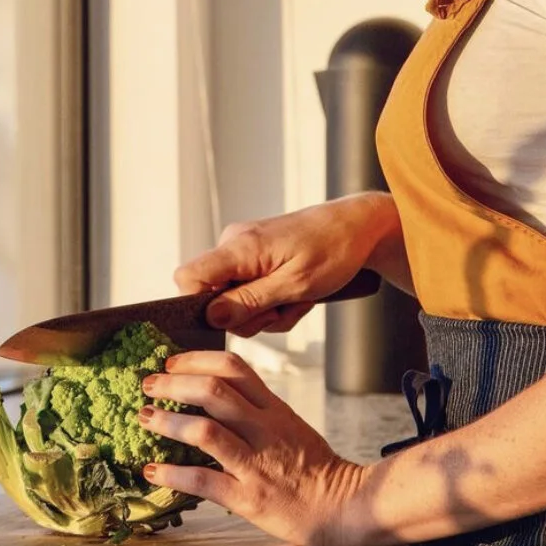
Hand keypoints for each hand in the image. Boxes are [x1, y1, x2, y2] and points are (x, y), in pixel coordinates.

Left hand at [138, 350, 369, 545]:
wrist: (344, 507)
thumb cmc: (313, 465)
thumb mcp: (288, 422)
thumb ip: (255, 407)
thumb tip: (211, 391)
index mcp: (273, 408)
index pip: (234, 367)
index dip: (197, 360)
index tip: (171, 363)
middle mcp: (263, 429)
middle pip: (213, 391)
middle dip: (174, 384)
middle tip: (148, 385)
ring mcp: (255, 463)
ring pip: (205, 431)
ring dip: (168, 422)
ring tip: (145, 419)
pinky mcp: (248, 498)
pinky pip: (204, 481)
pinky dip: (173, 474)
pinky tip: (152, 470)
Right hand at [174, 192, 398, 336]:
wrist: (357, 227)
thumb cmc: (332, 250)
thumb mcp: (294, 285)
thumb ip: (249, 302)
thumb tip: (210, 317)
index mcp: (239, 246)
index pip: (188, 277)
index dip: (200, 306)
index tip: (235, 318)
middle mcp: (234, 245)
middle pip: (215, 299)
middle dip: (251, 316)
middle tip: (286, 307)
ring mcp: (245, 252)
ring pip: (237, 302)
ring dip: (269, 312)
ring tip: (298, 299)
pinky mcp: (256, 259)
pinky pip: (252, 293)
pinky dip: (274, 303)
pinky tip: (298, 295)